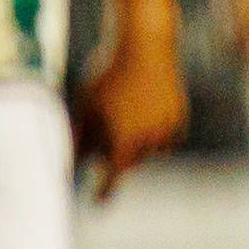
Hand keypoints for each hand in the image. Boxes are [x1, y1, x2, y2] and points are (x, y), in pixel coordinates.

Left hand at [76, 37, 187, 196]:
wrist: (145, 45)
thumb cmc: (108, 75)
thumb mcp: (85, 105)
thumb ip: (79, 139)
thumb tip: (68, 164)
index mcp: (123, 139)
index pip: (113, 176)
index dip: (104, 191)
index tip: (98, 204)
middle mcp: (149, 139)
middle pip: (129, 162)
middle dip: (116, 158)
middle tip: (102, 144)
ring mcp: (167, 129)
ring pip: (148, 151)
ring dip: (135, 144)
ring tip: (123, 116)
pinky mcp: (180, 118)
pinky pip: (165, 137)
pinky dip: (152, 133)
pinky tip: (143, 111)